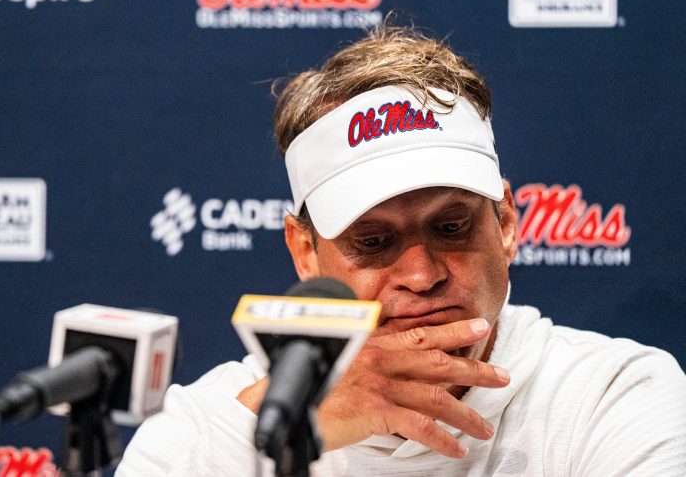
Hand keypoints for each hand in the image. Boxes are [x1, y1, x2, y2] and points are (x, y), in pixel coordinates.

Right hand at [236, 318, 508, 457]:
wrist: (275, 402)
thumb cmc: (300, 381)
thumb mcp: (333, 358)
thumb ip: (361, 357)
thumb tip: (384, 362)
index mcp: (371, 342)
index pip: (420, 333)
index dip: (453, 331)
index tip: (479, 327)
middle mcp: (379, 357)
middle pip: (438, 361)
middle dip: (474, 368)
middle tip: (502, 375)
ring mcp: (378, 383)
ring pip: (435, 396)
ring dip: (465, 413)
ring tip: (484, 428)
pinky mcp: (374, 410)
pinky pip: (418, 426)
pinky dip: (440, 439)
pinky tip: (455, 450)